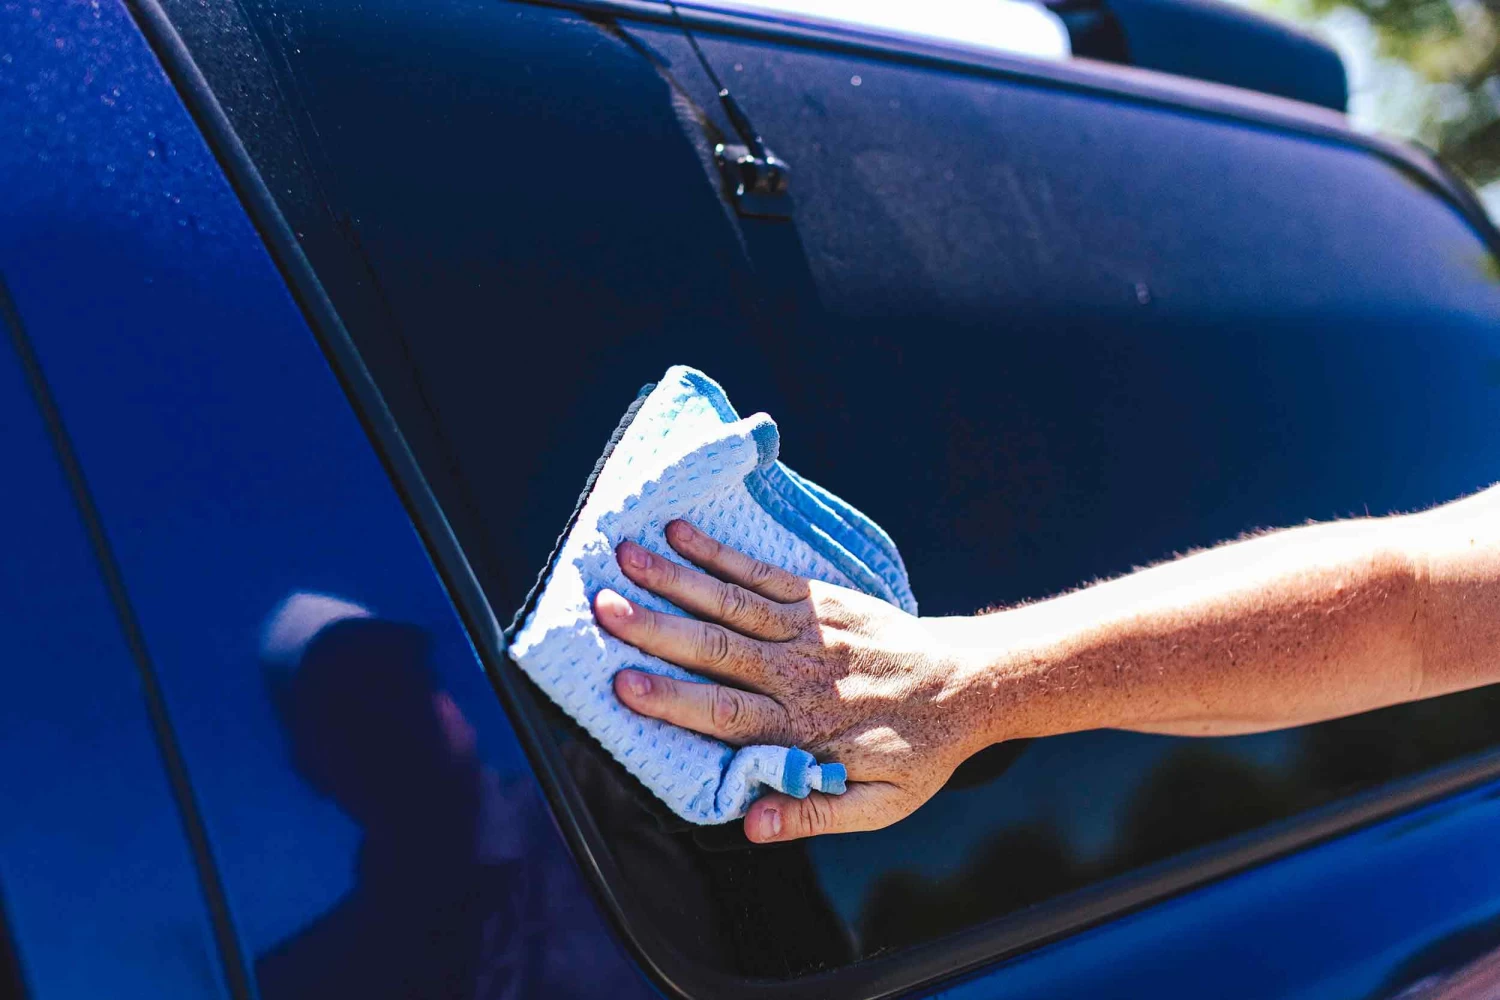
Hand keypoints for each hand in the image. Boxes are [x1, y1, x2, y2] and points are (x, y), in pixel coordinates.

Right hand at [593, 520, 993, 843]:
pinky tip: (678, 533)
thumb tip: (748, 826)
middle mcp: (796, 673)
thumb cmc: (916, 750)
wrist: (969, 684)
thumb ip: (813, 813)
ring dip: (675, 579)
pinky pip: (761, 572)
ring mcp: (806, 629)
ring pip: (731, 601)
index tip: (622, 683)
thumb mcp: (878, 804)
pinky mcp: (818, 598)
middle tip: (601, 607)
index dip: (673, 699)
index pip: (726, 713)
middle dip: (655, 628)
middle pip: (716, 648)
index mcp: (801, 728)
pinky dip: (719, 552)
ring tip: (623, 557)